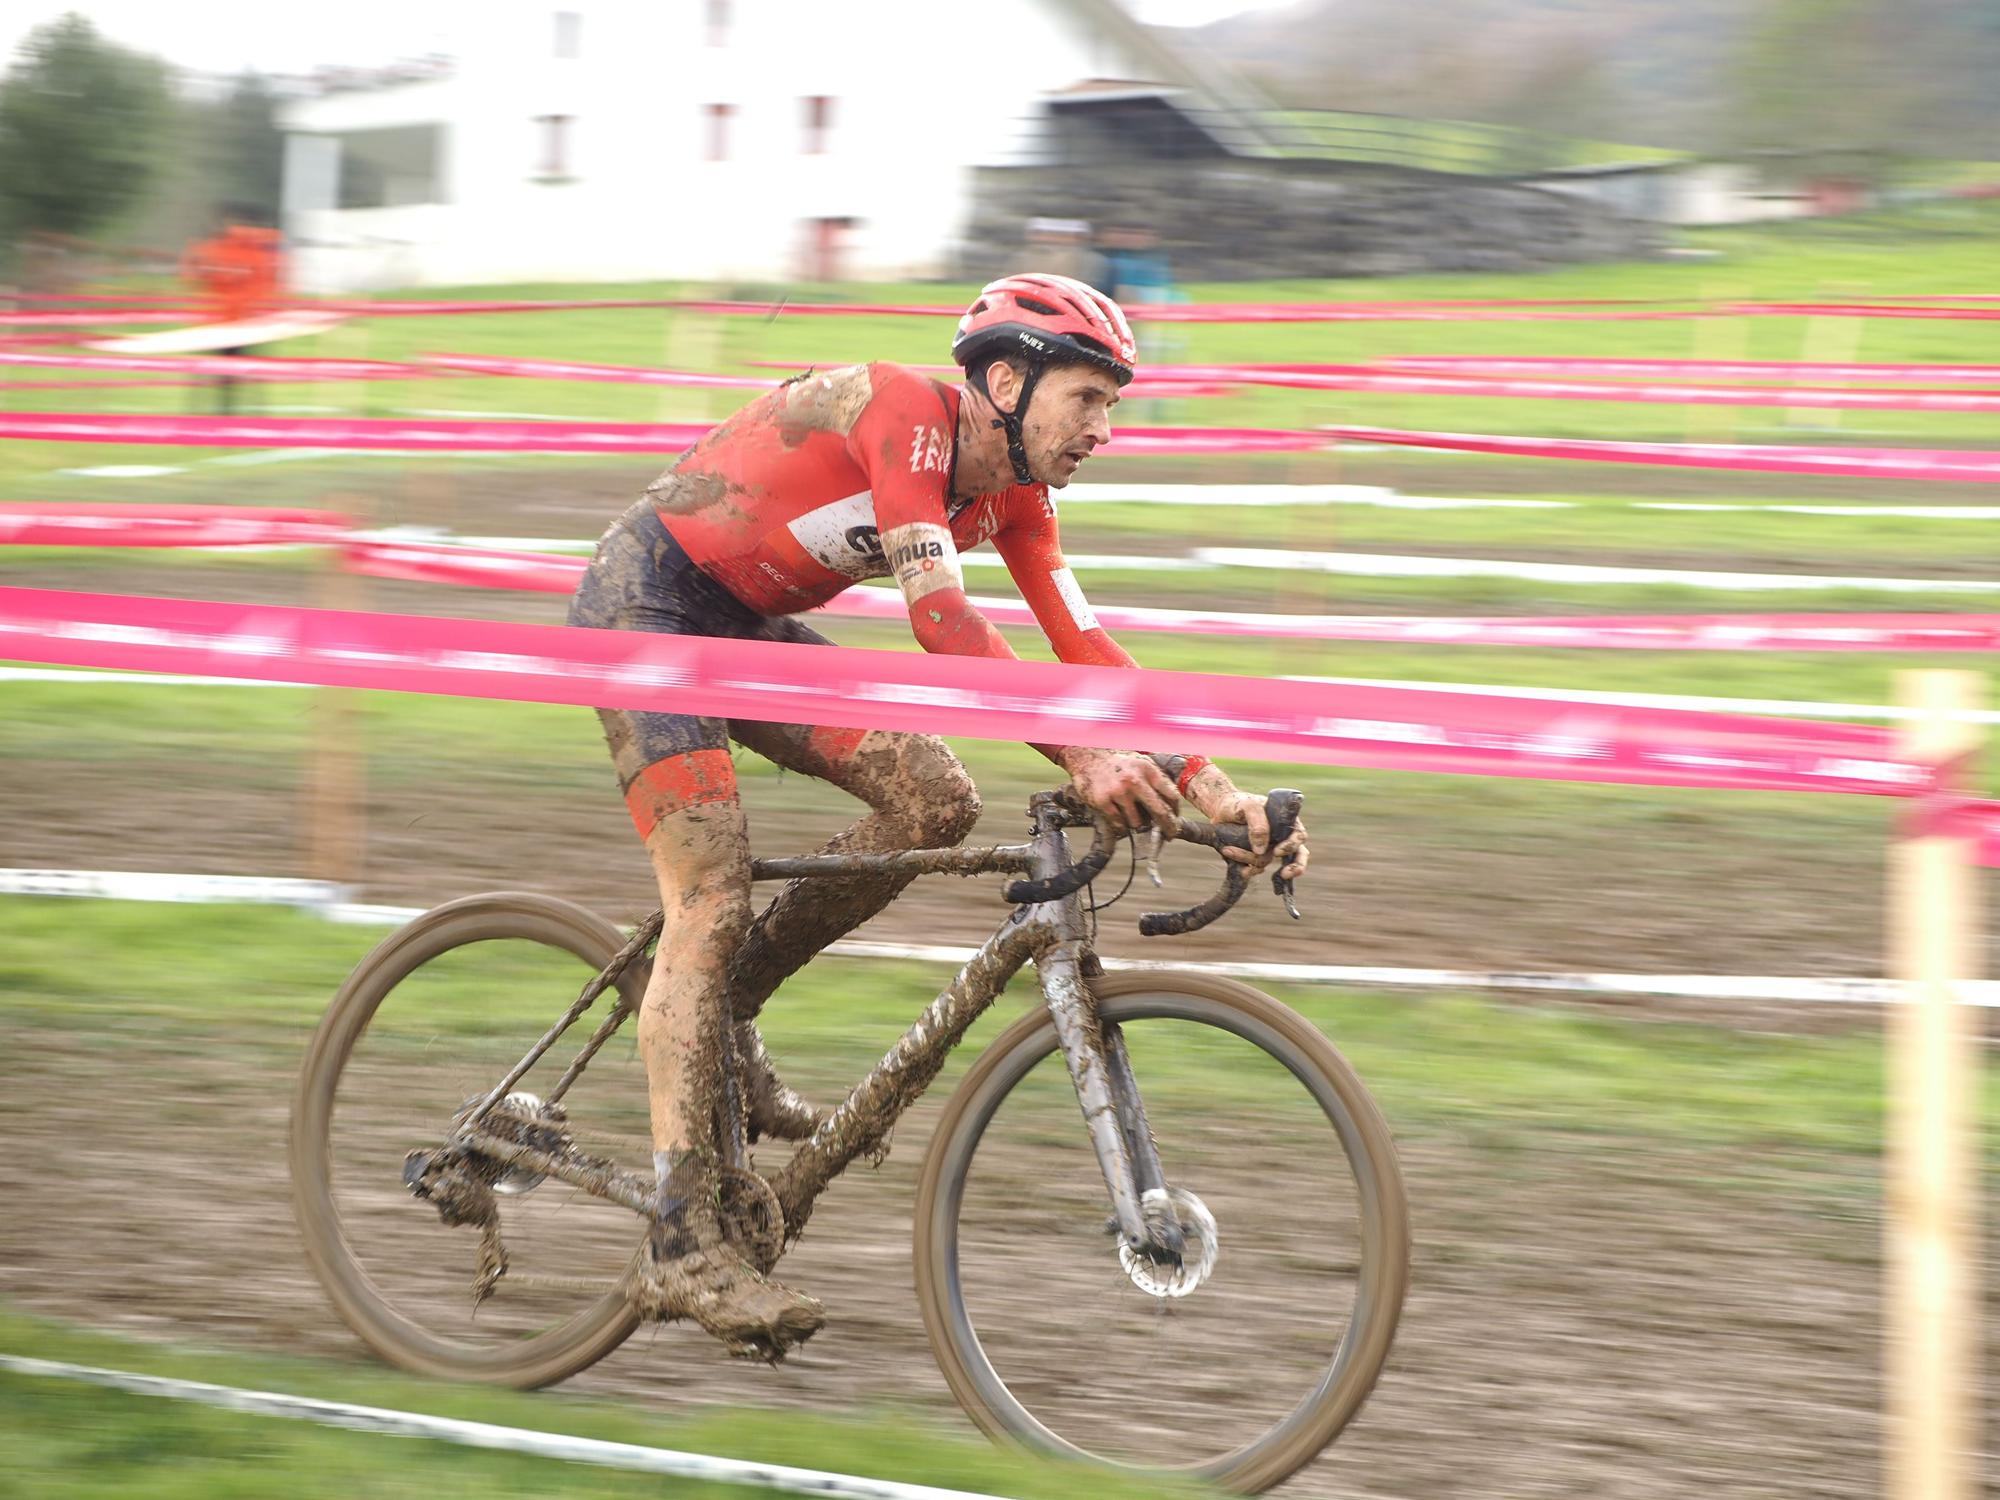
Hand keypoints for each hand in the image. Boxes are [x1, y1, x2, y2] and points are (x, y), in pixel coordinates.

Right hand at [1062, 748, 1178, 833]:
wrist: (1087, 757)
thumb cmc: (1117, 763)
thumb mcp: (1140, 763)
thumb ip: (1156, 779)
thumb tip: (1172, 803)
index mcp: (1147, 769)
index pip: (1170, 794)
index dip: (1175, 810)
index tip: (1174, 819)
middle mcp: (1135, 780)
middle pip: (1159, 811)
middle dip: (1167, 827)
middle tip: (1169, 835)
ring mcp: (1118, 791)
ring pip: (1137, 821)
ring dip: (1137, 824)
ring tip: (1132, 818)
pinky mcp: (1103, 801)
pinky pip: (1119, 823)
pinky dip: (1121, 826)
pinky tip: (1121, 821)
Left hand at [1188, 767, 1308, 881]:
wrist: (1219, 811)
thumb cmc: (1237, 803)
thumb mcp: (1248, 806)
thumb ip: (1257, 822)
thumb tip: (1261, 849)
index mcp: (1285, 821)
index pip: (1299, 835)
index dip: (1292, 845)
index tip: (1277, 852)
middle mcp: (1280, 836)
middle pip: (1298, 855)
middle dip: (1295, 867)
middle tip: (1285, 874)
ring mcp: (1268, 848)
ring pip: (1266, 861)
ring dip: (1249, 860)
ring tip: (1228, 850)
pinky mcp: (1254, 858)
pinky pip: (1255, 869)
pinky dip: (1247, 870)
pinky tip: (1239, 867)